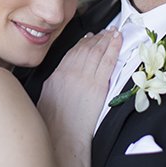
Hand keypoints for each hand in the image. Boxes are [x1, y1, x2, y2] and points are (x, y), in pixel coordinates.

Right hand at [38, 28, 120, 148]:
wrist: (63, 135)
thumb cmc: (53, 122)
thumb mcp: (47, 95)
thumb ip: (56, 80)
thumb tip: (63, 74)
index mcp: (57, 74)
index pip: (73, 52)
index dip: (83, 43)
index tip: (90, 37)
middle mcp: (71, 72)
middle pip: (86, 49)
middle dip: (97, 38)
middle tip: (105, 31)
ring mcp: (85, 78)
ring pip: (97, 52)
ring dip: (106, 39)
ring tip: (113, 32)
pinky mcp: (98, 86)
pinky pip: (108, 61)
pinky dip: (114, 48)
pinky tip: (118, 40)